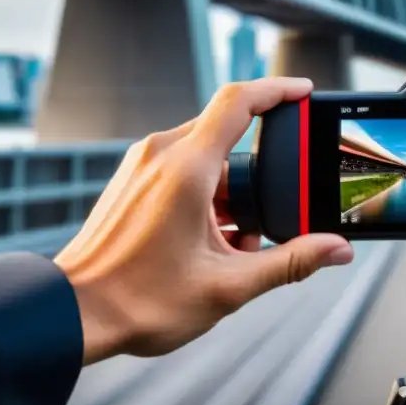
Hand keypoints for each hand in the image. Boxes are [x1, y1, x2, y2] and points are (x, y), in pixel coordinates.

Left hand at [54, 77, 354, 364]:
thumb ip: (290, 262)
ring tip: (241, 240)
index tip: (304, 92)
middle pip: (227, 131)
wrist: (69, 314)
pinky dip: (208, 193)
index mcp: (186, 168)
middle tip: (283, 197)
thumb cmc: (138, 300)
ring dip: (233, 188)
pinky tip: (214, 239)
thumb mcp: (228, 286)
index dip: (278, 90)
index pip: (239, 102)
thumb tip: (335, 249)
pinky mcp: (132, 180)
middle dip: (261, 164)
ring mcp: (141, 166)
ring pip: (205, 154)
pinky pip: (181, 168)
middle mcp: (161, 154)